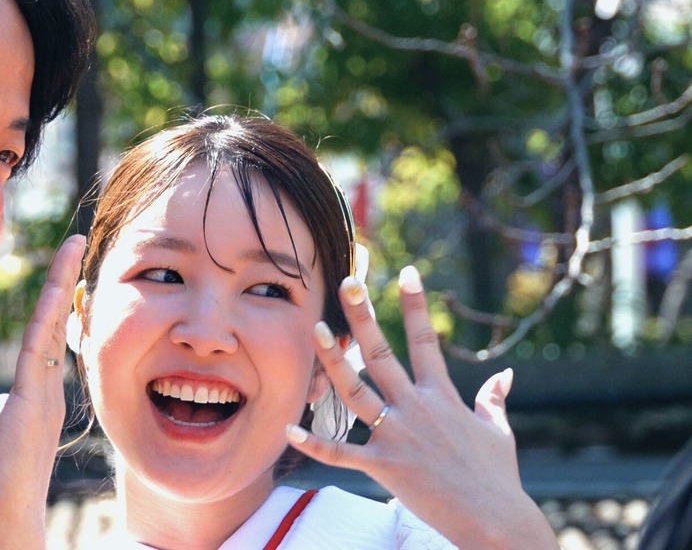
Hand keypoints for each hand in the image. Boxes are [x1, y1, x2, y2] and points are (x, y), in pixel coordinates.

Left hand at [0, 235, 85, 549]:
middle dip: (66, 280)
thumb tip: (0, 411)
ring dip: (62, 281)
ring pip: (51, 324)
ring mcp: (41, 392)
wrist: (2, 525)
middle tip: (75, 242)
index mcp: (39, 399)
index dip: (58, 303)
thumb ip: (4, 422)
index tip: (68, 273)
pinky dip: (51, 305)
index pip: (48, 338)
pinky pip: (40, 340)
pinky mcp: (31, 397)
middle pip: (56, 322)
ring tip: (71, 244)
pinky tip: (60, 278)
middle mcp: (46, 390)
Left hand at [285, 266, 557, 549]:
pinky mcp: (386, 466)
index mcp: (442, 397)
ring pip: (356, 391)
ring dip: (333, 361)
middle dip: (363, 316)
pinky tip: (289, 429)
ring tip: (315, 330)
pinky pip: (341, 453)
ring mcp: (399, 436)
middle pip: (383, 354)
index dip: (416, 305)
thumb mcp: (499, 432)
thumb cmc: (498, 480)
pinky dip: (314, 443)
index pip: (425, 341)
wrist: (497, 524)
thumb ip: (493, 400)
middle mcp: (417, 408)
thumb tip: (505, 375)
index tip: (407, 272)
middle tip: (347, 282)